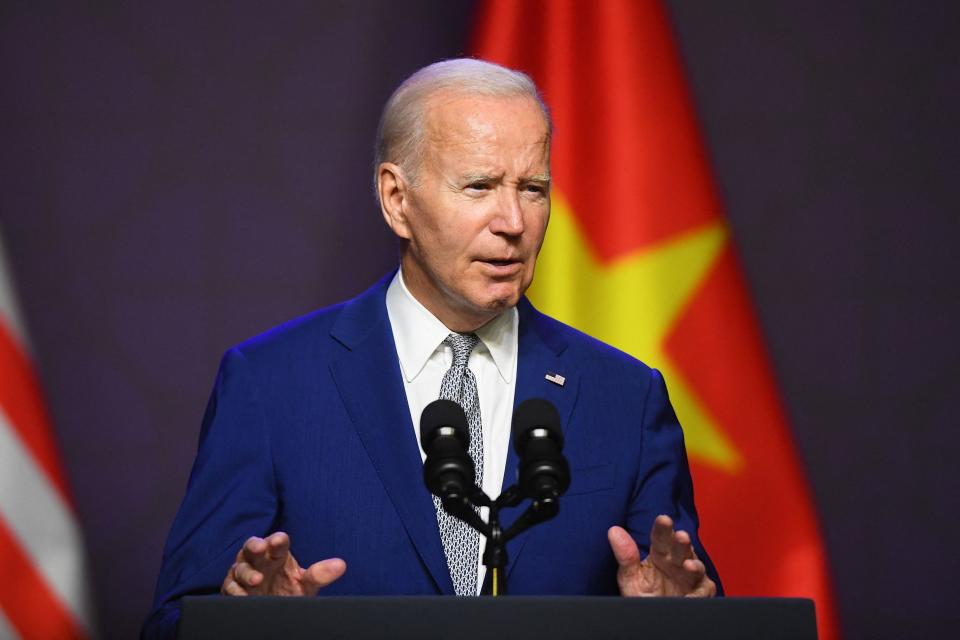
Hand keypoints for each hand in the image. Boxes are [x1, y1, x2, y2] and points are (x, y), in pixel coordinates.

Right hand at [220, 531, 345, 595]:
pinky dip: (234, 589)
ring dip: (247, 572)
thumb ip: (319, 574)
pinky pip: (229, 586)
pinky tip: (241, 594)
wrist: (275, 611)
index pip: (278, 543)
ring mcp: (245, 573)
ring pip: (240, 566)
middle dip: (255, 545)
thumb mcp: (306, 584)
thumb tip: (341, 565)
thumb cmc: (289, 591)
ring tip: (256, 579)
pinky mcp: (233, 588)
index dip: (278, 541)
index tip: (280, 541)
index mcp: (277, 554)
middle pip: (253, 547)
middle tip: (260, 547)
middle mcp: (260, 561)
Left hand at [608, 515, 715, 596]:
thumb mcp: (630, 578)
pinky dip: (698, 594)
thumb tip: (613, 531)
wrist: (651, 620)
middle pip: (681, 549)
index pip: (661, 538)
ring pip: (696, 568)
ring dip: (694, 566)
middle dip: (682, 543)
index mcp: (660, 555)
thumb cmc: (643, 596)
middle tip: (681, 536)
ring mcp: (690, 578)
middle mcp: (677, 563)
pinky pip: (703, 592)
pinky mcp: (700, 594)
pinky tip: (690, 594)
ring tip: (688, 565)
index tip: (663, 519)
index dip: (663, 528)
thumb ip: (625, 556)